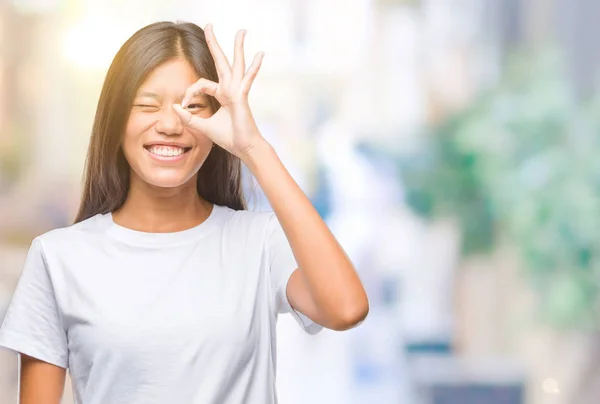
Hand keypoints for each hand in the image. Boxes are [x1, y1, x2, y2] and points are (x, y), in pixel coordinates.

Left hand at [173, 24, 264, 157]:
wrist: (244, 148)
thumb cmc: (229, 138)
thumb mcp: (203, 126)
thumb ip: (189, 117)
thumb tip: (175, 107)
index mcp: (222, 94)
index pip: (202, 84)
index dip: (190, 92)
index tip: (184, 106)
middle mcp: (230, 89)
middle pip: (221, 62)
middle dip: (214, 43)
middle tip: (209, 25)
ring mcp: (237, 91)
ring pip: (236, 64)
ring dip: (238, 47)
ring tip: (242, 31)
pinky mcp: (242, 97)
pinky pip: (246, 79)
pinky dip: (254, 67)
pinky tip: (260, 54)